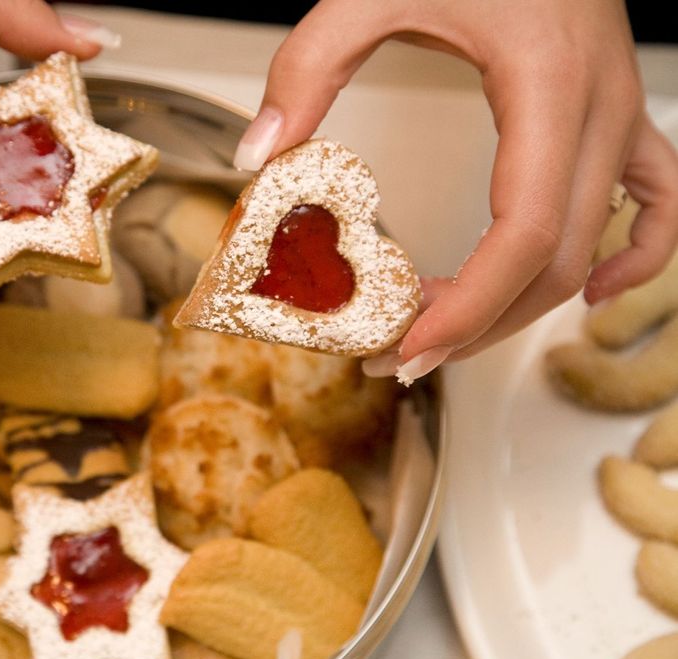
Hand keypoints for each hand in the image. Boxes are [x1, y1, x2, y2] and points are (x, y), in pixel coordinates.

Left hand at [234, 0, 677, 380]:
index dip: (468, 310)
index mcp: (548, 85)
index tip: (406, 347)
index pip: (524, 236)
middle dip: (476, 325)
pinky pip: (659, 202)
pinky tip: (591, 289)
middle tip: (394, 352)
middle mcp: (600, 109)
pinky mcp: (620, 112)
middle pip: (556, 262)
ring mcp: (621, 113)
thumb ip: (307, 68)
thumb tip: (259, 154)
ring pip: (594, 247)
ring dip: (522, 305)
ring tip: (445, 333)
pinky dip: (634, 255)